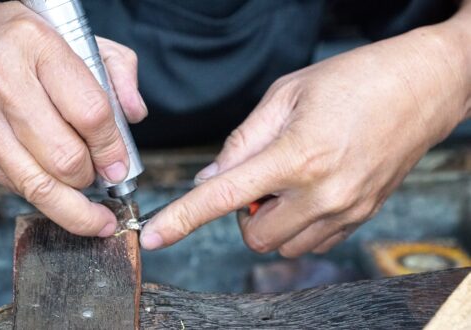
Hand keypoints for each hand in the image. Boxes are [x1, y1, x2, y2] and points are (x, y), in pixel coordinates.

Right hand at [0, 1, 145, 235]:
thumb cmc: (0, 39)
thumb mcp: (63, 32)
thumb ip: (113, 67)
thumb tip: (135, 114)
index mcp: (34, 45)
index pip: (90, 112)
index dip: (113, 148)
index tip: (122, 164)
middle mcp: (3, 84)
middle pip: (66, 158)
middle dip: (94, 177)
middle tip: (104, 176)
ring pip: (40, 186)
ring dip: (74, 206)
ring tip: (93, 213)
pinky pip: (16, 188)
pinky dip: (44, 197)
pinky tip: (58, 192)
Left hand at [140, 22, 469, 255]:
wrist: (422, 86)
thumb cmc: (354, 80)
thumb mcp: (286, 94)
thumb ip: (243, 141)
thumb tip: (210, 177)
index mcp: (297, 155)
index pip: (224, 198)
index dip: (182, 219)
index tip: (155, 236)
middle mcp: (323, 192)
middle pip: (253, 236)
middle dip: (241, 214)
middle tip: (256, 178)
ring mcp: (346, 209)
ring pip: (284, 245)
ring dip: (271, 222)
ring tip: (287, 181)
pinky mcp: (363, 217)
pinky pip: (314, 243)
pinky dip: (298, 225)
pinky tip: (308, 191)